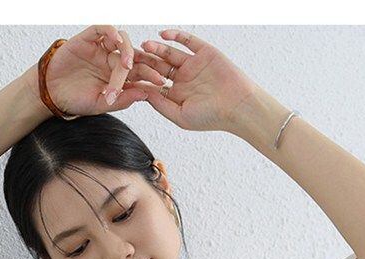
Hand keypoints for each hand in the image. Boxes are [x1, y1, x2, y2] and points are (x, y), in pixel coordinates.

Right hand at [42, 24, 167, 115]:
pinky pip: (102, 29)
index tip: (160, 84)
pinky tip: (116, 40)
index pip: (139, 73)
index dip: (151, 77)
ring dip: (128, 50)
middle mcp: (111, 60)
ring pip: (121, 41)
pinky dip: (110, 32)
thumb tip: (144, 94)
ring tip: (128, 64)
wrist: (52, 94)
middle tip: (154, 72)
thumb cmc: (76, 100)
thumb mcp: (101, 104)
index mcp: (118, 77)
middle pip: (134, 56)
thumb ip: (122, 99)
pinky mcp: (88, 39)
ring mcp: (101, 49)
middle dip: (146, 63)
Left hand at [132, 29, 257, 131]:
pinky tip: (163, 35)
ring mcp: (193, 64)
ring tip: (144, 46)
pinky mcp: (204, 52)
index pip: (154, 84)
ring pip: (170, 53)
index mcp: (176, 94)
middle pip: (158, 66)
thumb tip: (143, 93)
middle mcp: (183, 78)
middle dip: (145, 61)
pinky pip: (188, 41)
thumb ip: (161, 105)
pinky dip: (176, 36)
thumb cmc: (211, 117)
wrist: (238, 106)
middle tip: (129, 56)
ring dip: (157, 49)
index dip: (141, 80)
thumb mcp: (180, 116)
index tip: (126, 76)